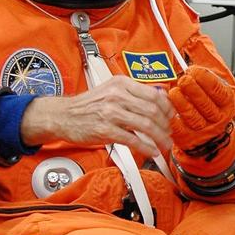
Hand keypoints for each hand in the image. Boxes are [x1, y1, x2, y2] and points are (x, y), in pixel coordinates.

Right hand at [21, 77, 172, 153]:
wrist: (63, 115)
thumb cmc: (88, 105)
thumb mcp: (112, 90)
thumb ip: (134, 93)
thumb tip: (161, 95)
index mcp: (121, 83)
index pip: (154, 94)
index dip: (168, 109)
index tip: (171, 117)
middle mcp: (117, 95)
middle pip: (153, 111)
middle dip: (166, 126)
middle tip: (169, 134)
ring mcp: (111, 113)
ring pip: (146, 125)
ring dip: (159, 138)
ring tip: (164, 144)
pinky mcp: (105, 130)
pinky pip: (133, 140)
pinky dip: (146, 147)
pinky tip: (151, 151)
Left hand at [168, 66, 234, 150]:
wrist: (209, 134)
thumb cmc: (209, 103)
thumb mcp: (213, 82)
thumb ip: (206, 65)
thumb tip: (196, 42)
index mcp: (226, 102)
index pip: (218, 90)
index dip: (206, 80)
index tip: (194, 70)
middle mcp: (218, 117)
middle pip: (206, 104)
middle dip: (194, 90)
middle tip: (184, 79)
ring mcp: (204, 130)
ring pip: (193, 117)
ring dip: (182, 104)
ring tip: (174, 92)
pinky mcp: (189, 138)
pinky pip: (180, 129)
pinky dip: (173, 120)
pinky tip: (166, 110)